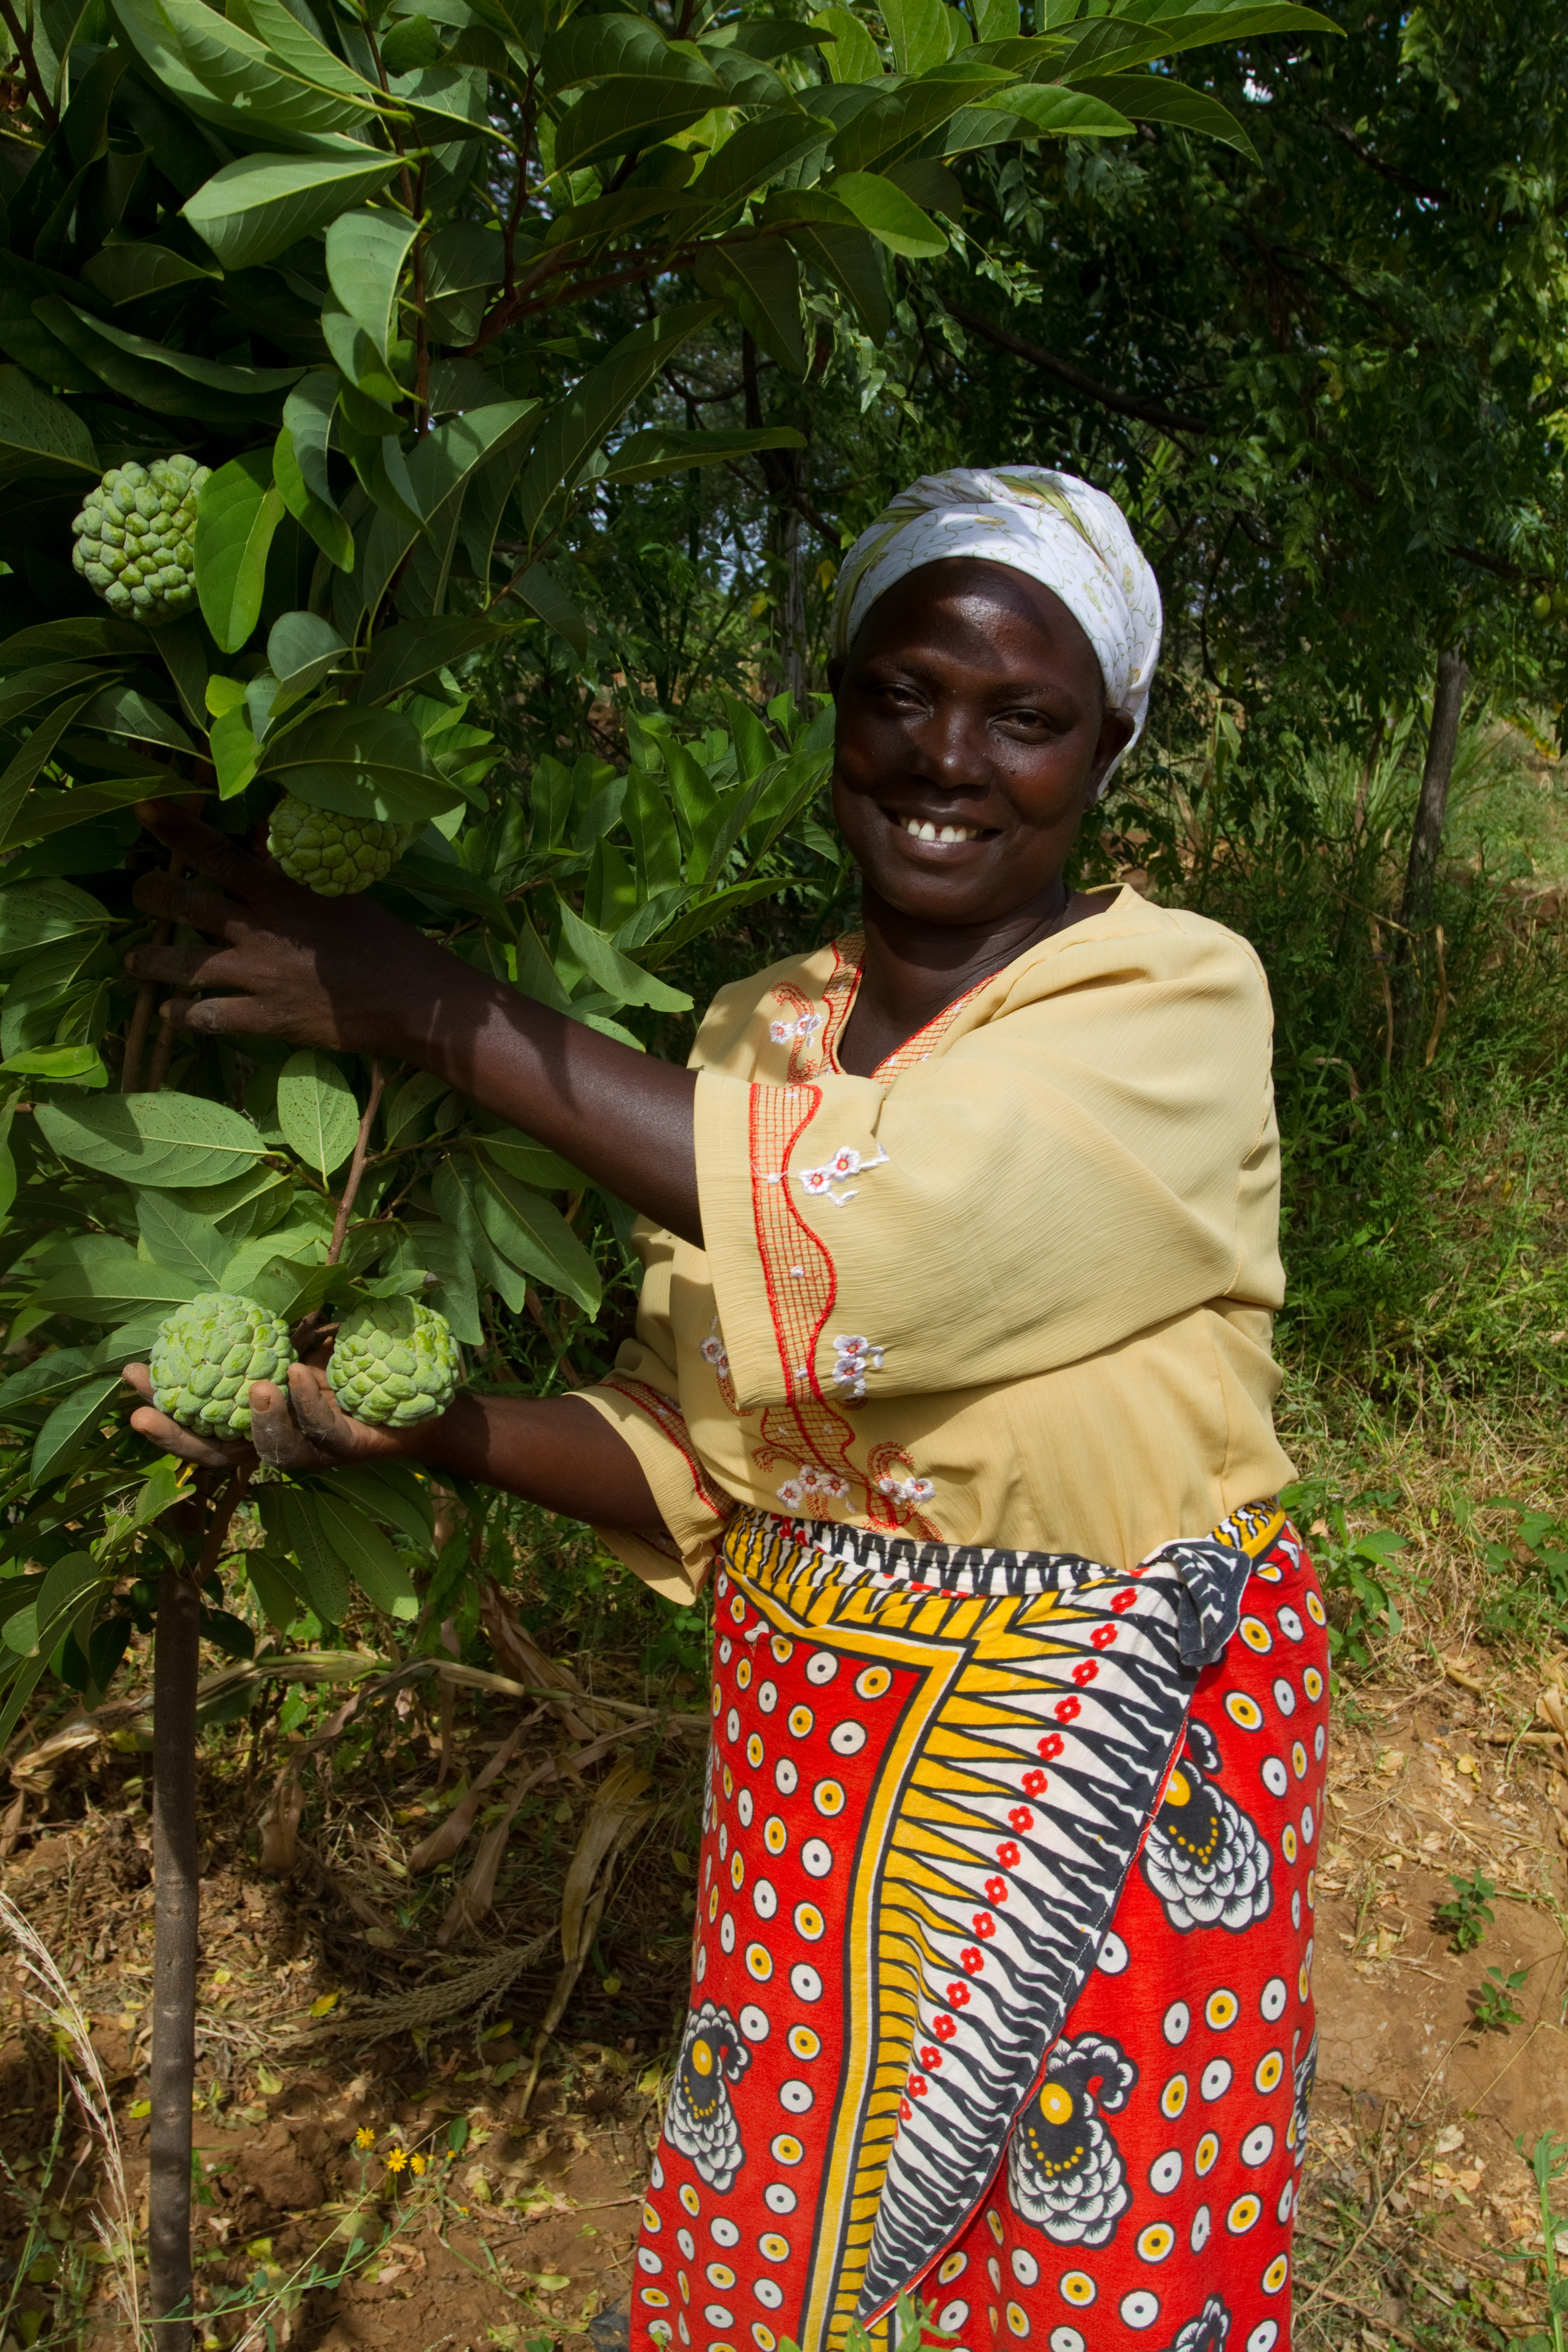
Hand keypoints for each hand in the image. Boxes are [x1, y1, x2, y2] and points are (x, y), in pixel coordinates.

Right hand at [123, 1361, 419, 1471]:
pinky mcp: (351, 1450)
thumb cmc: (353, 1366)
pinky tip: (295, 1376)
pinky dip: (308, 1404)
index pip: (201, 1425)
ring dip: (258, 1421)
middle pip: (221, 1453)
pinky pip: (323, 1430)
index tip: (130, 1375)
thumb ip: (267, 1332)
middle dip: (180, 1437)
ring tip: (252, 1388)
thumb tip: (217, 1297)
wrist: (419, 1394)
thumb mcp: (303, 1342)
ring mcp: (314, 1453)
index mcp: (258, 1423)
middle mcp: (279, 1444)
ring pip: (274, 1451)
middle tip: (144, 1411)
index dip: (163, 1407)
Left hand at [124, 799, 483, 1058]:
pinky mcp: (264, 1019)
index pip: (216, 852)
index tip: (144, 809)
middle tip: (138, 891)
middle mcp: (257, 931)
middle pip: (185, 904)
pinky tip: (167, 1013)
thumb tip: (262, 839)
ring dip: (149, 961)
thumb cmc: (385, 939)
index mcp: (278, 893)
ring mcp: (256, 977)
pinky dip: (182, 1014)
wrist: (410, 998)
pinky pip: (207, 1017)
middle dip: (151, 894)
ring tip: (132, 959)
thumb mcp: (342, 891)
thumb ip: (295, 870)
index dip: (176, 829)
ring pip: (183, 965)